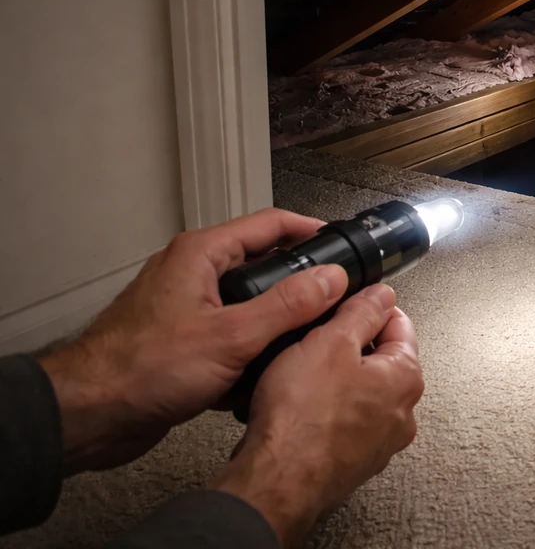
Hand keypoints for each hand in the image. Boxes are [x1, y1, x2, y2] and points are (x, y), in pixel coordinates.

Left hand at [37, 208, 348, 473]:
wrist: (90, 416)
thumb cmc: (142, 369)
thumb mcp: (232, 336)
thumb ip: (287, 305)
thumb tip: (331, 278)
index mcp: (201, 255)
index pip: (269, 224)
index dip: (309, 230)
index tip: (340, 243)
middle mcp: (192, 273)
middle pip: (260, 263)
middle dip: (298, 280)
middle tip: (334, 293)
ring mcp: (185, 307)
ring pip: (246, 303)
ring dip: (275, 320)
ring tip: (308, 335)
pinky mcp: (181, 341)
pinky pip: (229, 334)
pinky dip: (249, 348)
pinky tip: (266, 372)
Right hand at [209, 284, 423, 548]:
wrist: (276, 481)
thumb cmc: (303, 417)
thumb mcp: (330, 341)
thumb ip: (362, 311)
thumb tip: (381, 295)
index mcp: (405, 378)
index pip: (400, 325)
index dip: (371, 306)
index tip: (349, 302)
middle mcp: (401, 414)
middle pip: (381, 360)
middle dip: (351, 344)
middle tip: (318, 338)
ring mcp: (378, 442)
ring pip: (360, 392)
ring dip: (336, 378)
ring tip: (303, 373)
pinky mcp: (352, 461)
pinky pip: (342, 422)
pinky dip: (325, 409)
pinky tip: (300, 407)